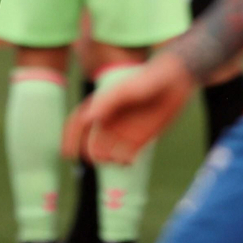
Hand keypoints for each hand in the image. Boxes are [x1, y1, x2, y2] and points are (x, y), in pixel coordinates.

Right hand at [62, 54, 196, 164]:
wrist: (174, 81)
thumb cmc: (146, 81)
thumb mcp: (125, 90)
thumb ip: (106, 103)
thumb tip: (87, 119)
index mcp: (102, 106)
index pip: (79, 123)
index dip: (70, 138)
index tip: (67, 153)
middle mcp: (111, 120)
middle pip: (92, 142)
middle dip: (91, 153)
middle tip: (95, 160)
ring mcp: (125, 131)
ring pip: (109, 152)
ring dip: (108, 159)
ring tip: (116, 159)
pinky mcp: (141, 139)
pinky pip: (127, 156)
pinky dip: (124, 161)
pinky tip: (128, 161)